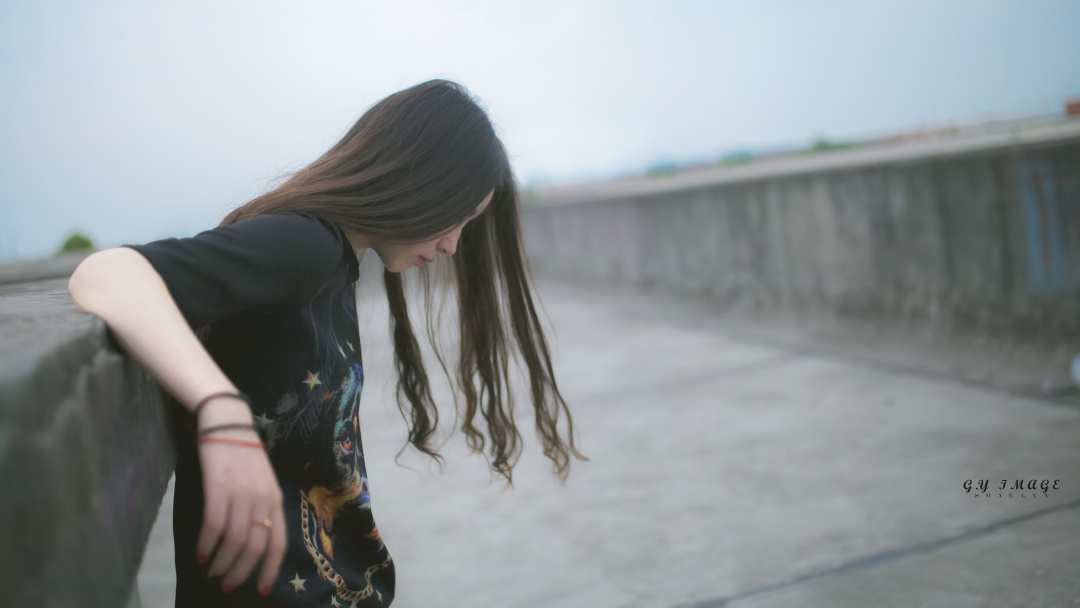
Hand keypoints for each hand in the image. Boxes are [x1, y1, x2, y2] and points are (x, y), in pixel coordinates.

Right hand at [195, 396, 286, 595]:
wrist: (227, 421)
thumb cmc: (242, 453)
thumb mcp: (261, 481)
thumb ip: (261, 507)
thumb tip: (251, 541)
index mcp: (276, 500)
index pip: (278, 543)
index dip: (269, 569)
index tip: (259, 590)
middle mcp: (262, 500)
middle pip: (255, 547)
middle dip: (240, 572)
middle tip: (225, 585)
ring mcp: (241, 494)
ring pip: (234, 541)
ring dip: (221, 562)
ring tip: (210, 572)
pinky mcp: (219, 488)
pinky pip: (213, 526)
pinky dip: (205, 545)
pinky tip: (199, 554)